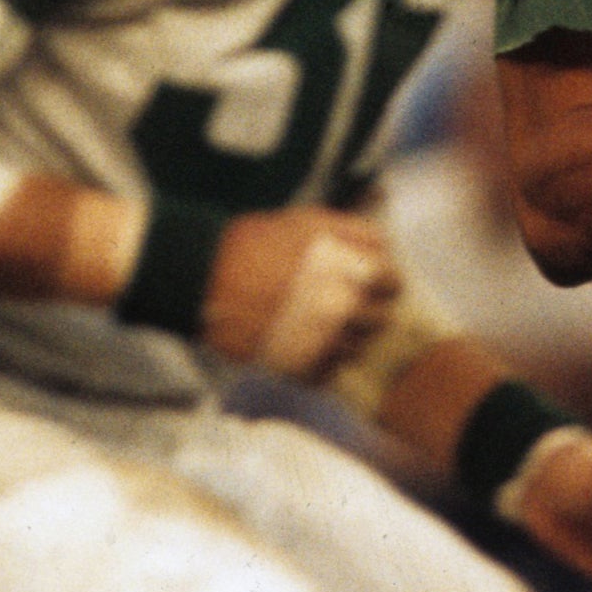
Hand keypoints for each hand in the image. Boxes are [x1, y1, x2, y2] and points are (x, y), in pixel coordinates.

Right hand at [204, 207, 399, 376]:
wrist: (200, 273)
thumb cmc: (252, 243)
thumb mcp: (304, 221)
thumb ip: (349, 231)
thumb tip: (383, 245)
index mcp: (345, 265)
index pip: (391, 279)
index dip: (384, 281)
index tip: (373, 284)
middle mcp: (338, 299)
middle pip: (380, 317)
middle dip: (369, 312)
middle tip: (348, 309)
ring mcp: (318, 334)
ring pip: (356, 347)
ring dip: (346, 339)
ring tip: (322, 328)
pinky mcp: (297, 361)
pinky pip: (328, 370)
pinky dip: (323, 362)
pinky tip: (306, 346)